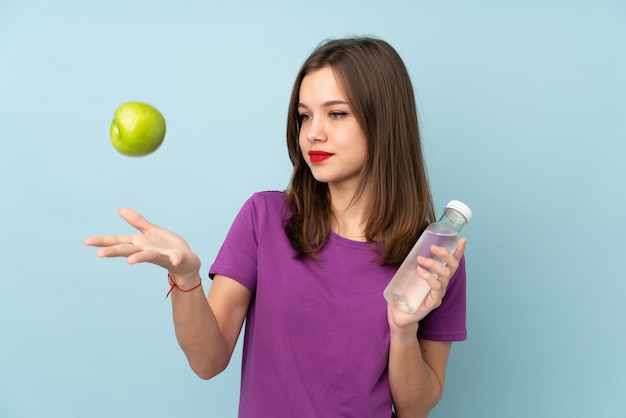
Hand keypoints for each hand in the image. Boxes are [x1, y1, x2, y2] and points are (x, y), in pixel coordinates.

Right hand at [83, 208, 200, 281]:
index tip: (86, 241)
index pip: (117, 241)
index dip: (102, 241)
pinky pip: (175, 258)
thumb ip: (137, 222)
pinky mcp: (176, 258)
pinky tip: (174, 259)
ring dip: (139, 258)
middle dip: (114, 252)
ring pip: (148, 256)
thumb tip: (121, 209)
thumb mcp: (151, 232)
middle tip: (99, 255)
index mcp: (139, 243)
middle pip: (128, 250)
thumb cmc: (167, 247)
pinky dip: (174, 259)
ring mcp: (161, 255)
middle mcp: (147, 251)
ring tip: (131, 261)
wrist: (186, 262)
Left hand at [387, 238, 466, 333]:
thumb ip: (411, 264)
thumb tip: (408, 248)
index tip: (462, 239)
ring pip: (444, 275)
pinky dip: (429, 277)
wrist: (399, 316)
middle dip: (446, 254)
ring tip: (420, 259)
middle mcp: (442, 284)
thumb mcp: (408, 275)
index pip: (451, 263)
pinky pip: (436, 287)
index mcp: (438, 277)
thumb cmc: (404, 294)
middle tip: (433, 247)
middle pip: (452, 267)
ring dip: (433, 264)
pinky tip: (421, 271)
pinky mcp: (433, 302)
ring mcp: (439, 293)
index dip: (458, 251)